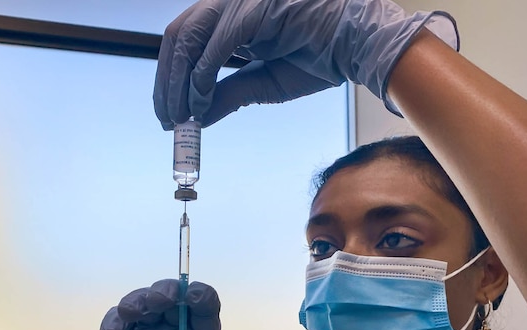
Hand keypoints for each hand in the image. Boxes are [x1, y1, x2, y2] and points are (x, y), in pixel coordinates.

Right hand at [83, 279, 219, 329]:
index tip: (192, 294)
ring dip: (138, 301)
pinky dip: (114, 320)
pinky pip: (118, 319)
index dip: (200, 297)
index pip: (205, 310)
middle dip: (166, 293)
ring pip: (145, 303)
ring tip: (132, 312)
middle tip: (158, 299)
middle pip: (174, 300)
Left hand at [153, 0, 457, 127]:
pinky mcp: (253, 9)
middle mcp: (230, 2)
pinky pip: (214, 46)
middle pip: (178, 37)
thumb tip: (198, 118)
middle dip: (166, 82)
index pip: (185, 40)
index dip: (169, 78)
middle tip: (167, 120)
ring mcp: (240, 1)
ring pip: (188, 38)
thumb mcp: (263, 83)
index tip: (169, 113)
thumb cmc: (320, 58)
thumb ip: (228, 95)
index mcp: (231, 16)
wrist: (360, 44)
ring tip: (180, 117)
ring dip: (178, 82)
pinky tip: (199, 104)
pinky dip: (201, 78)